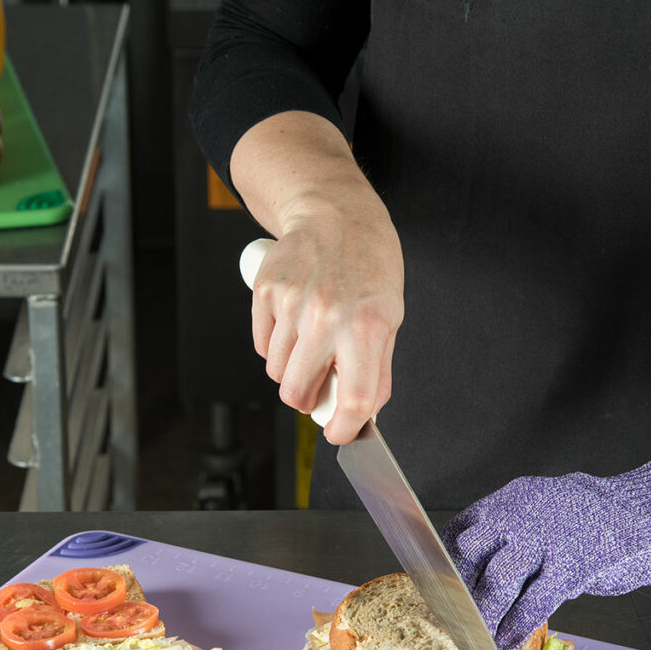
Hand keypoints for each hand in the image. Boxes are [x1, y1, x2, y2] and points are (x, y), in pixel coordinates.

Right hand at [250, 203, 403, 442]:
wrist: (336, 215)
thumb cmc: (369, 267)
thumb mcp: (389, 318)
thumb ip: (377, 371)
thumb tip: (361, 415)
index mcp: (367, 326)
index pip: (352, 400)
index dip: (343, 429)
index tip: (338, 434)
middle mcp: (327, 316)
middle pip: (297, 393)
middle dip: (306, 401)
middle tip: (317, 388)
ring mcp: (292, 303)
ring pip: (275, 372)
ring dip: (290, 370)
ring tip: (309, 342)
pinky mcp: (266, 292)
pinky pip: (260, 345)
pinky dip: (274, 345)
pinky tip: (293, 322)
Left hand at [440, 434, 650, 649]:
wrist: (640, 511)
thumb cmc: (578, 522)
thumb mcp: (533, 512)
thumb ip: (501, 536)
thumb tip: (462, 575)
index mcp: (504, 502)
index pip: (457, 534)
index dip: (440, 566)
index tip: (431, 592)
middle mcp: (519, 517)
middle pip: (470, 554)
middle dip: (456, 591)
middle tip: (448, 619)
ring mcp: (546, 539)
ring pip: (499, 578)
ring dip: (484, 613)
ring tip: (477, 637)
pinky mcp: (574, 563)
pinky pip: (537, 599)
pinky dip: (517, 624)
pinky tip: (507, 640)